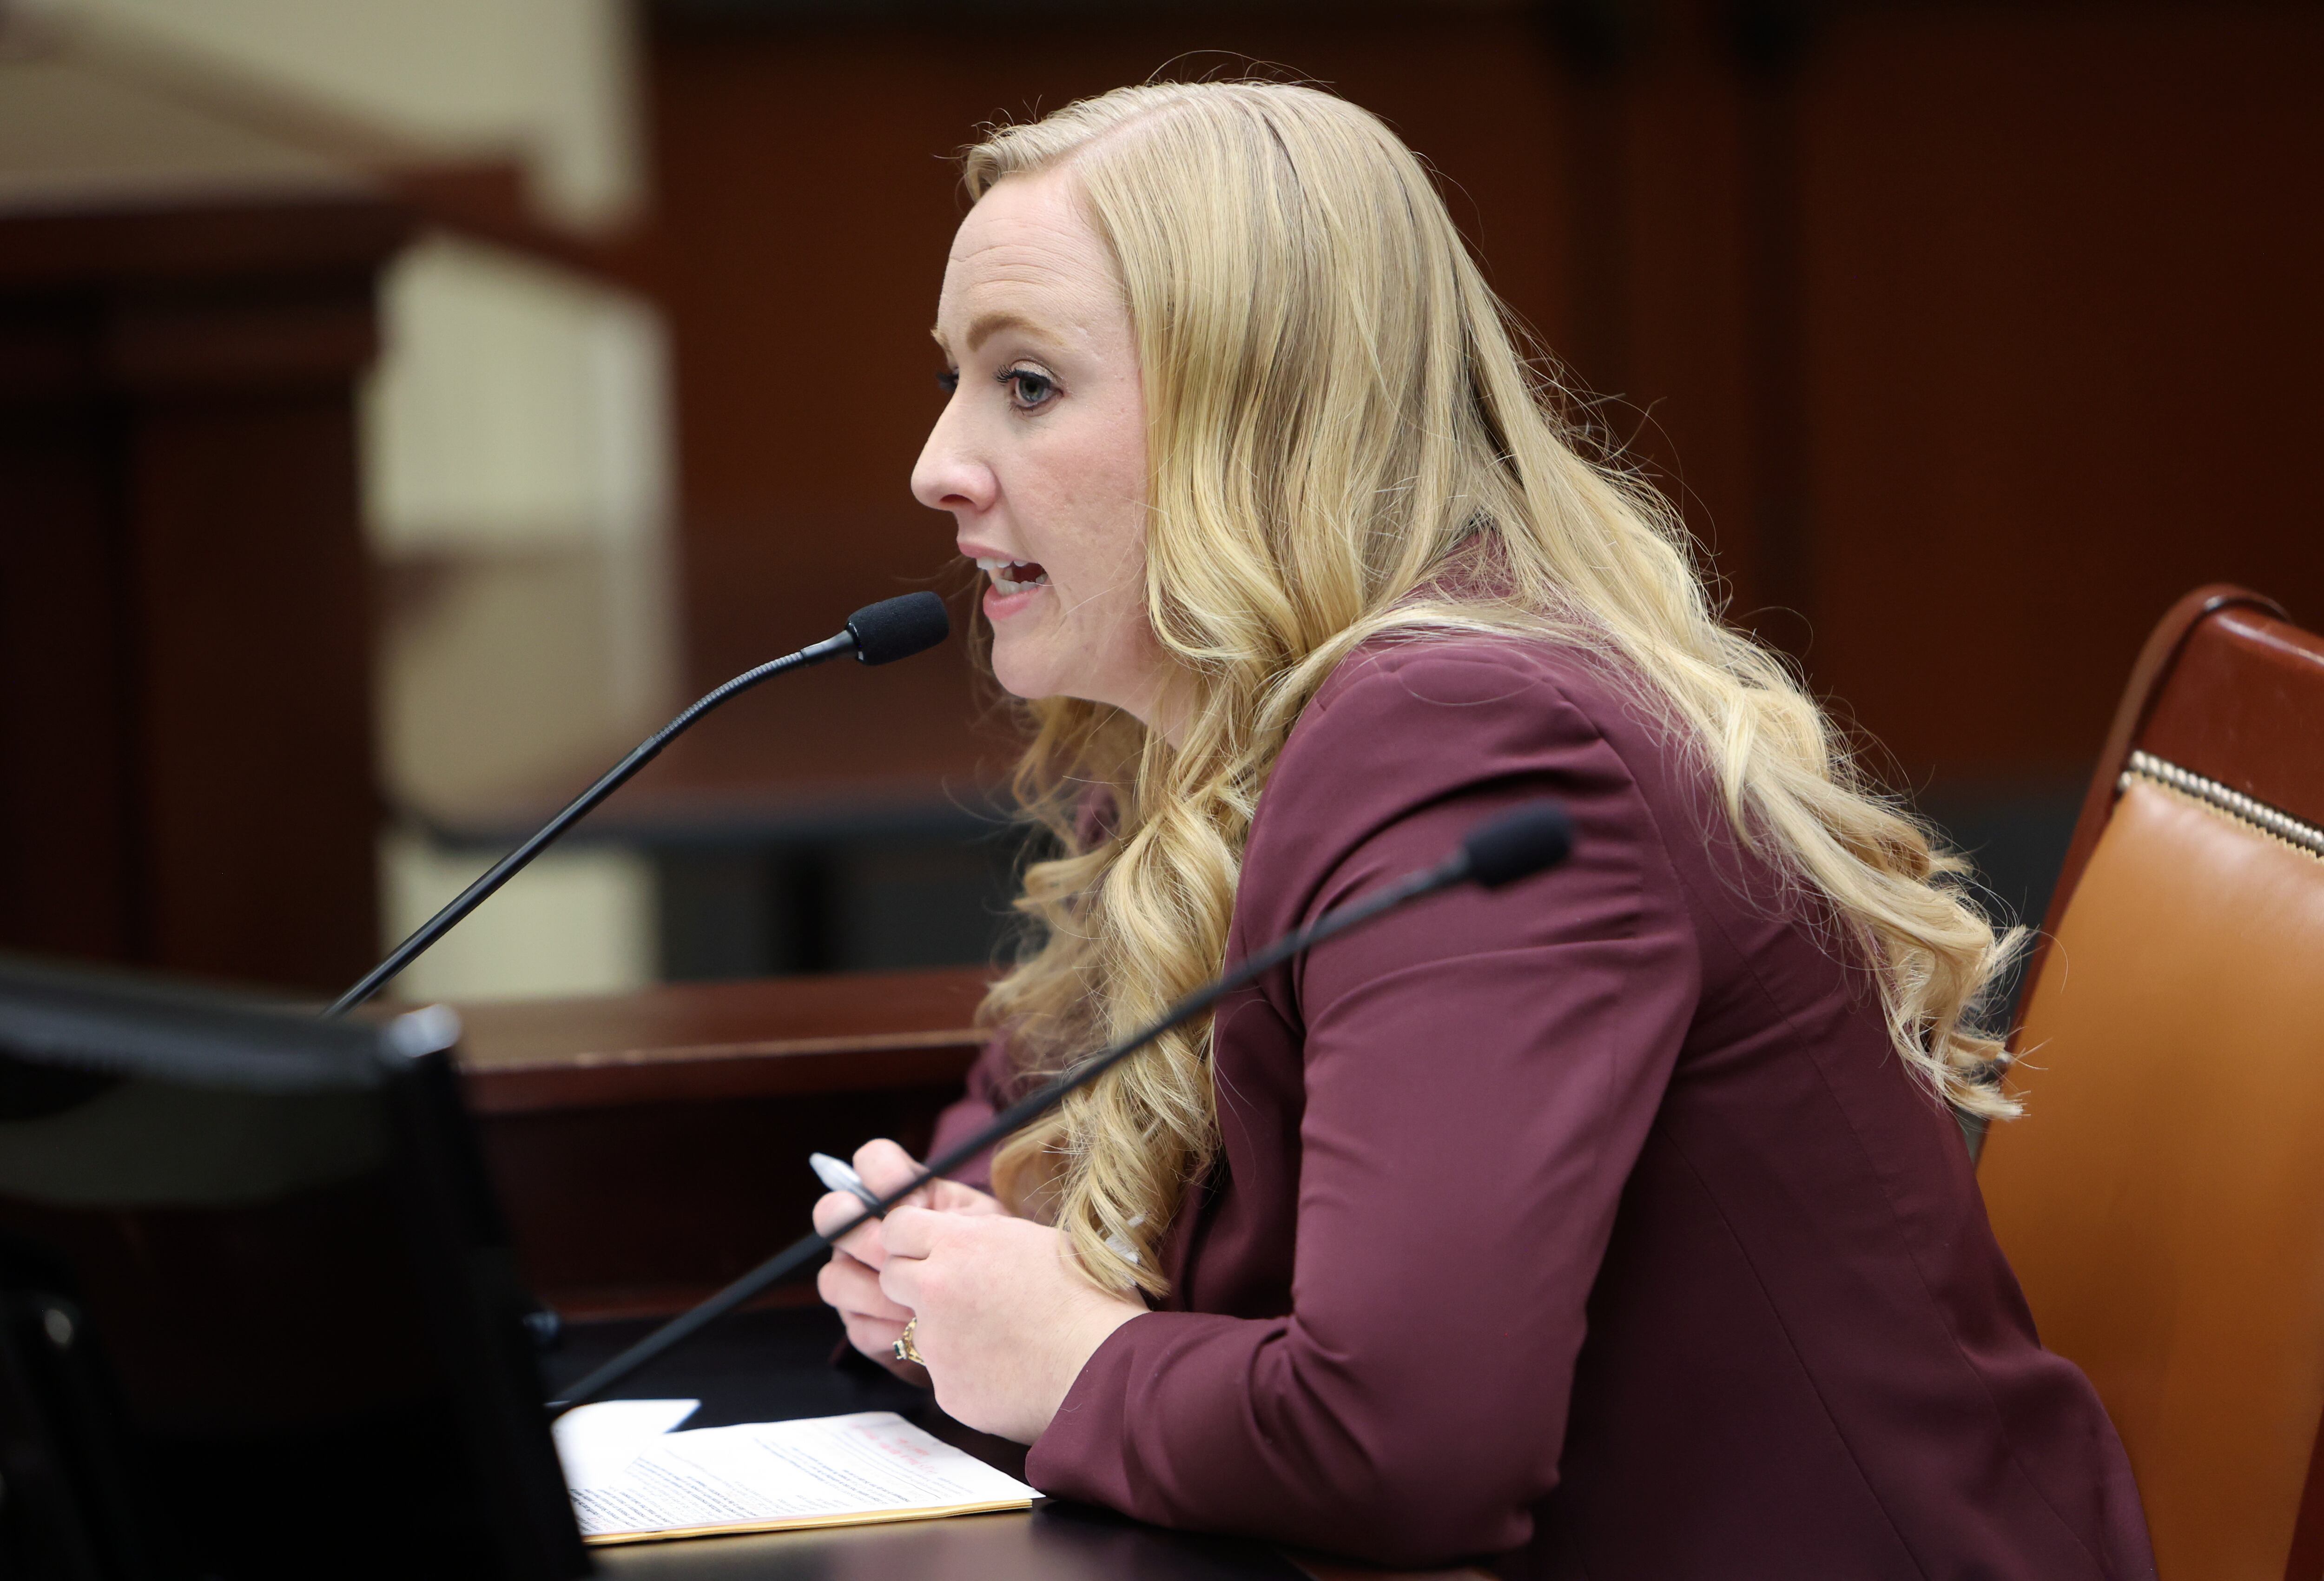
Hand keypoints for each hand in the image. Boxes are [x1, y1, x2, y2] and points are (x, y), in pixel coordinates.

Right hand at [813, 1139, 1004, 1380]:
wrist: (1002, 1318)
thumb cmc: (993, 1261)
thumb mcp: (985, 1227)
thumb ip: (951, 1211)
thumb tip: (913, 1206)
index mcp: (902, 1197)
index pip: (873, 1160)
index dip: (884, 1175)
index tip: (917, 1203)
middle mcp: (866, 1231)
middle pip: (832, 1214)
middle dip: (862, 1235)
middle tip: (899, 1255)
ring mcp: (855, 1276)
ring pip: (835, 1277)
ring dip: (877, 1292)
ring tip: (916, 1305)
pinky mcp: (861, 1323)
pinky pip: (857, 1325)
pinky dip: (887, 1329)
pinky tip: (915, 1330)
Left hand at [876, 1206, 1145, 1443]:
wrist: (1103, 1366)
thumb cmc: (1086, 1297)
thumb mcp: (1035, 1240)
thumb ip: (983, 1238)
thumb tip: (961, 1237)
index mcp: (959, 1244)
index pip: (895, 1226)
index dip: (910, 1238)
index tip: (926, 1248)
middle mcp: (935, 1289)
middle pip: (891, 1276)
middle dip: (915, 1282)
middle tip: (956, 1293)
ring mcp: (936, 1343)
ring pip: (919, 1329)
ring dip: (947, 1332)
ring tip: (1002, 1339)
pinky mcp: (945, 1389)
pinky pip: (945, 1374)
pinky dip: (968, 1373)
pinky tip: (1008, 1371)